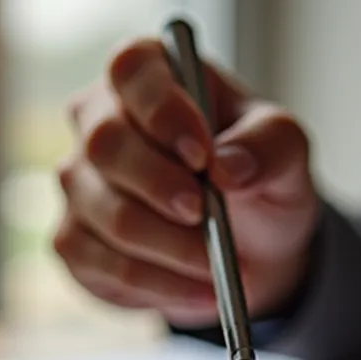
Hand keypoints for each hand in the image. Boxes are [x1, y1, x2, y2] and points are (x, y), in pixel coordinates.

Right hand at [57, 38, 321, 327]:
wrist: (248, 244)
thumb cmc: (256, 175)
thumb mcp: (286, 151)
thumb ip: (269, 145)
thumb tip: (229, 165)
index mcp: (150, 75)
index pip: (131, 68)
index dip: (160, 108)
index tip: (201, 152)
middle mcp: (99, 121)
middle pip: (105, 144)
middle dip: (161, 187)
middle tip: (207, 214)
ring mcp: (79, 183)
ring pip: (108, 215)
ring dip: (172, 249)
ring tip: (220, 267)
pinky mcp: (74, 241)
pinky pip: (104, 266)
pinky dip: (160, 286)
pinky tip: (199, 290)